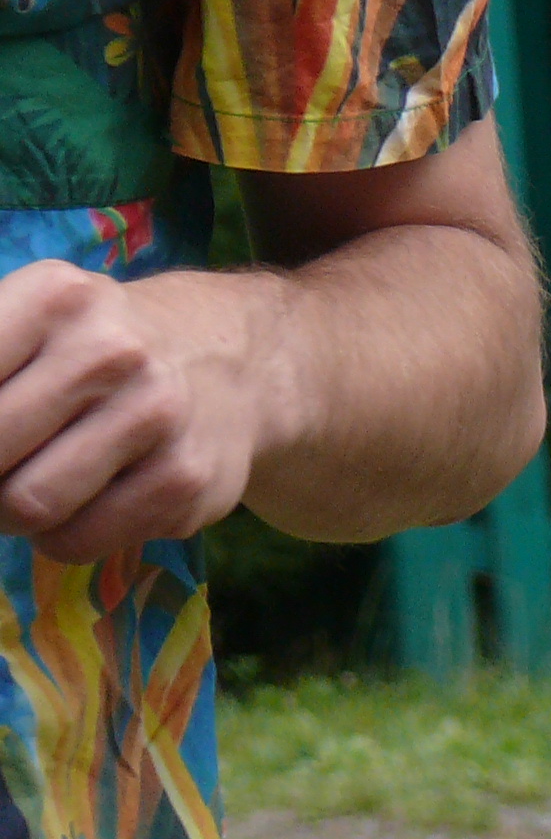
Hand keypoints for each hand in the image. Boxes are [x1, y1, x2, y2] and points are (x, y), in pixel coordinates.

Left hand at [0, 261, 288, 562]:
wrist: (239, 359)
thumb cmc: (95, 347)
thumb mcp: (27, 322)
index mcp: (54, 297)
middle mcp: (111, 349)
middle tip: (8, 458)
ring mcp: (158, 414)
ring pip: (25, 506)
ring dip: (15, 509)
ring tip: (46, 475)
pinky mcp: (188, 478)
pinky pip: (76, 541)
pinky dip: (66, 533)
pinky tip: (98, 494)